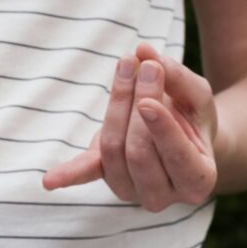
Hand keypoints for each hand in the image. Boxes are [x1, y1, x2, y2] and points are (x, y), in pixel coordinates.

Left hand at [43, 43, 217, 211]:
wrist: (180, 138)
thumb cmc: (192, 117)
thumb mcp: (196, 95)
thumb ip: (178, 76)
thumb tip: (144, 52)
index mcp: (197, 180)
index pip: (176, 157)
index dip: (160, 130)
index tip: (147, 102)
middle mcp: (162, 196)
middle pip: (138, 151)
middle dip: (136, 105)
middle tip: (143, 66)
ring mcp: (130, 191)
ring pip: (112, 150)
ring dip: (116, 104)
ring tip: (127, 66)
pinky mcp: (106, 175)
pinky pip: (86, 174)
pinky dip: (67, 175)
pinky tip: (49, 181)